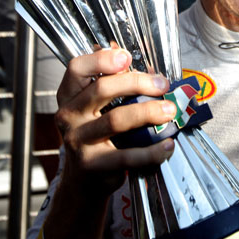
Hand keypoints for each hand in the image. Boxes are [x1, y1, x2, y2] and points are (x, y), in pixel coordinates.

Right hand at [55, 48, 175, 196]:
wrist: (83, 180)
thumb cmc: (97, 136)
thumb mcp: (96, 109)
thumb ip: (114, 88)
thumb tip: (149, 71)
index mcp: (69, 96)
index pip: (77, 68)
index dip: (101, 59)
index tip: (126, 57)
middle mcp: (68, 116)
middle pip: (101, 89)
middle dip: (137, 82)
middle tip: (162, 85)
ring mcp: (77, 140)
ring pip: (116, 119)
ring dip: (148, 112)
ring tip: (170, 111)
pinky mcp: (91, 165)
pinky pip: (126, 156)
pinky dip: (151, 151)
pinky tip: (167, 145)